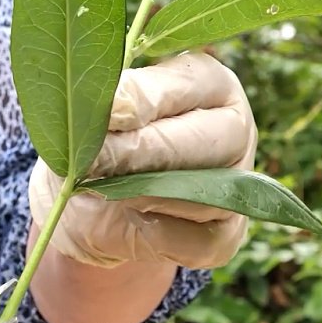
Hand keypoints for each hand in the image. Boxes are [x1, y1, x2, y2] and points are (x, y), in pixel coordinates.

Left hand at [29, 52, 256, 268]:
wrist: (86, 205)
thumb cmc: (91, 141)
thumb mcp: (90, 114)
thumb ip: (106, 107)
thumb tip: (119, 108)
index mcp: (206, 82)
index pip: (185, 86)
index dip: (142, 100)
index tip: (105, 113)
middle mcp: (234, 127)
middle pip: (207, 140)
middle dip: (142, 151)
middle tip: (90, 162)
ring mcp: (235, 185)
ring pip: (206, 193)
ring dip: (145, 194)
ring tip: (97, 191)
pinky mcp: (225, 235)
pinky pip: (199, 240)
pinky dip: (157, 234)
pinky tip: (125, 220)